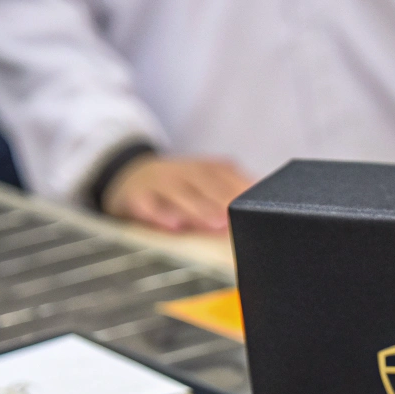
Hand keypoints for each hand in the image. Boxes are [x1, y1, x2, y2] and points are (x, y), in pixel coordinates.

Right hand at [102, 155, 251, 232]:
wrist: (128, 176)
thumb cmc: (179, 187)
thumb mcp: (204, 182)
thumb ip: (231, 191)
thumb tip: (266, 207)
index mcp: (203, 168)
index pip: (225, 173)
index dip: (240, 187)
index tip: (255, 204)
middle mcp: (181, 171)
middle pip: (203, 182)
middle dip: (222, 199)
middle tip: (237, 217)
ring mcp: (157, 182)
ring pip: (177, 193)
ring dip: (196, 208)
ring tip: (214, 223)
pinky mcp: (134, 197)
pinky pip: (145, 205)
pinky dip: (157, 214)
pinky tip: (172, 226)